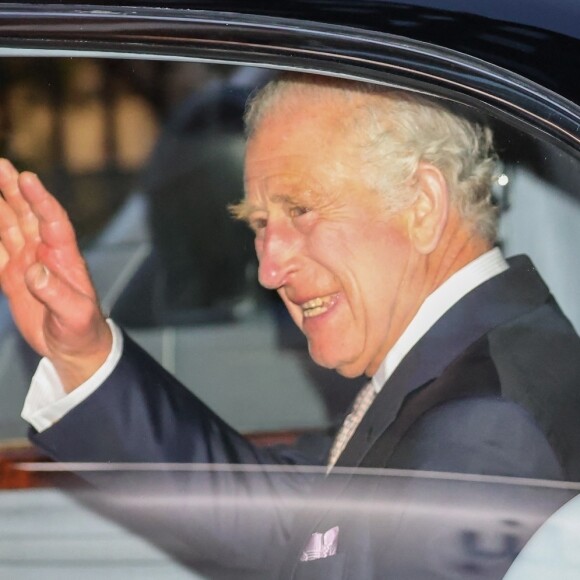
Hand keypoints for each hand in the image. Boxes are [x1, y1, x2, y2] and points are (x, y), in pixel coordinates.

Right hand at [0, 159, 111, 391]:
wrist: (75, 347)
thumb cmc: (84, 330)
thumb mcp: (76, 316)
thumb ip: (57, 294)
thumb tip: (34, 272)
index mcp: (65, 258)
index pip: (53, 222)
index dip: (41, 200)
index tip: (29, 179)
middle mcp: (45, 254)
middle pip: (29, 215)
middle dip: (15, 190)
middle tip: (2, 164)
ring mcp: (28, 263)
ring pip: (10, 226)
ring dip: (0, 203)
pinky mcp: (13, 277)